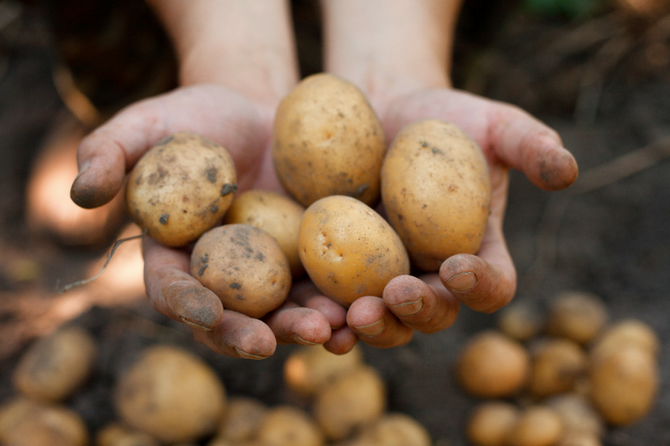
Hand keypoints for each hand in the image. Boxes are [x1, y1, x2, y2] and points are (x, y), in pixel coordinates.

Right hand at [71, 84, 334, 357]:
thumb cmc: (194, 118)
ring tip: (329, 330)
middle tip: (271, 342)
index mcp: (175, 256)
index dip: (188, 305)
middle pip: (230, 318)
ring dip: (302, 327)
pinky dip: (340, 301)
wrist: (257, 111)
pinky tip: (362, 305)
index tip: (209, 312)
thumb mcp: (145, 125)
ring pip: (281, 312)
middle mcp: (220, 276)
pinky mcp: (307, 259)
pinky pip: (323, 286)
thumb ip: (108, 153)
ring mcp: (266, 272)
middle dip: (248, 335)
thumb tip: (81, 194)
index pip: (173, 290)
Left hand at [320, 0, 578, 350]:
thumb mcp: (493, 124)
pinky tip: (310, 312)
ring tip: (350, 315)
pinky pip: (335, 303)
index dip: (481, 285)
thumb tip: (568, 171)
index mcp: (476, 254)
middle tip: (397, 294)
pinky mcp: (341, 271)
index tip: (458, 264)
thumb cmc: (444, 120)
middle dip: (418, 311)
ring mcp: (385, 278)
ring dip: (370, 325)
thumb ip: (531, 144)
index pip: (492, 285)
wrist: (381, 113)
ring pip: (385, 321)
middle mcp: (433, 277)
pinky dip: (325, 314)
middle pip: (434, 314)